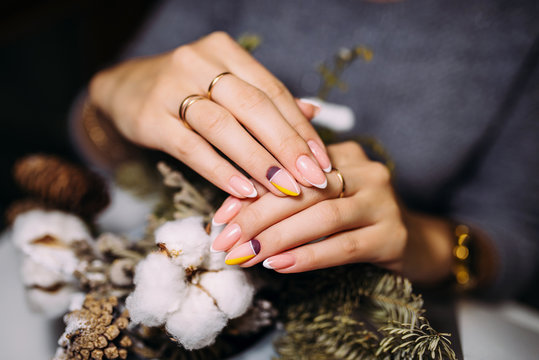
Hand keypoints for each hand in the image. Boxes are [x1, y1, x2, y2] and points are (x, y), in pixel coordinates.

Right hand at [89, 31, 330, 197]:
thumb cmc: (185, 90)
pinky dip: (220, 170)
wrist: (123, 90)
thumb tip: (312, 113)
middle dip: (287, 146)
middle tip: (312, 179)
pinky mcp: (150, 117)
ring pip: (224, 126)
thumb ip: (265, 98)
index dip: (300, 127)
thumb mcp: (223, 85)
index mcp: (225, 52)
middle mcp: (199, 62)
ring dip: (258, 160)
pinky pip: (191, 147)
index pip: (273, 91)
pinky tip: (243, 191)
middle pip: (253, 106)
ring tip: (284, 189)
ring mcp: (171, 88)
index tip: (322, 160)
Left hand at [211, 141, 454, 283]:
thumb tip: (230, 213)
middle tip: (225, 242)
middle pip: (303, 190)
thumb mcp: (322, 202)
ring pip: (321, 216)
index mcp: (342, 154)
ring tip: (245, 256)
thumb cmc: (354, 222)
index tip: (219, 219)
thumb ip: (285, 197)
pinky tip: (279, 266)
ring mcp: (383, 200)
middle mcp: (365, 170)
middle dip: (257, 217)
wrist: (414, 243)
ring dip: (277, 239)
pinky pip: (344, 246)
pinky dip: (308, 256)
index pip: (288, 168)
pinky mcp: (393, 235)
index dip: (250, 193)